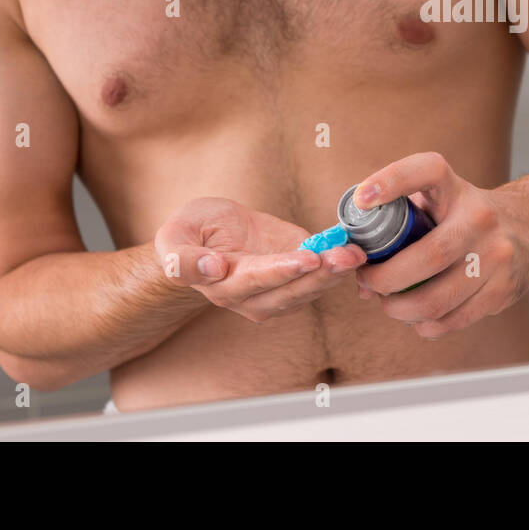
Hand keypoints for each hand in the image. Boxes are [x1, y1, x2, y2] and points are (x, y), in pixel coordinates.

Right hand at [154, 196, 366, 322]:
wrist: (209, 233)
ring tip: (354, 254)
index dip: (280, 271)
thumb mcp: (174, 236)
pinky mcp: (296, 279)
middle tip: (345, 256)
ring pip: (309, 289)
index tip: (305, 259)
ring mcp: (277, 291)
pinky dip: (338, 268)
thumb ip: (182, 259)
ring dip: (334, 273)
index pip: (256, 281)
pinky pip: (319, 279)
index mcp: (224, 285)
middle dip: (320, 274)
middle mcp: (252, 297)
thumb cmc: (192, 232)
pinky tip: (354, 253)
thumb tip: (212, 270)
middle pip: (290, 290)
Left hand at [353, 152, 528, 338]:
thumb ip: (399, 218)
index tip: (362, 199)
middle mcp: (481, 219)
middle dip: (385, 278)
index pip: (426, 171)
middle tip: (367, 282)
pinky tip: (416, 317)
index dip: (391, 180)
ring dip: (400, 309)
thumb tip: (356, 266)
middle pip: (428, 256)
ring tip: (387, 304)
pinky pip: (453, 320)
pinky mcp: (504, 290)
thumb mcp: (440, 197)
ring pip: (437, 299)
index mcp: (456, 189)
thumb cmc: (466, 215)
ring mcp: (497, 257)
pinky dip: (425, 325)